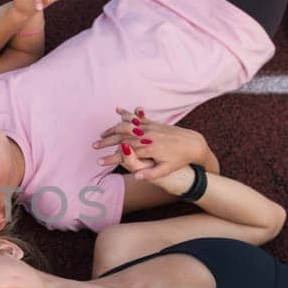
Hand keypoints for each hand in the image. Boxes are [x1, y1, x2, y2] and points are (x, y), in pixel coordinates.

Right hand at [93, 108, 209, 181]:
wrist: (193, 144)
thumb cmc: (180, 159)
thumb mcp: (167, 170)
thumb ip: (151, 174)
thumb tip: (136, 177)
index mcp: (149, 148)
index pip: (125, 152)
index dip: (111, 158)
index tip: (99, 162)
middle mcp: (148, 136)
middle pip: (122, 137)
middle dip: (106, 142)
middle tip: (94, 147)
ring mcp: (150, 127)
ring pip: (127, 126)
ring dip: (112, 129)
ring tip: (101, 134)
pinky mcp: (153, 123)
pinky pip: (137, 117)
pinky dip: (126, 113)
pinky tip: (118, 110)